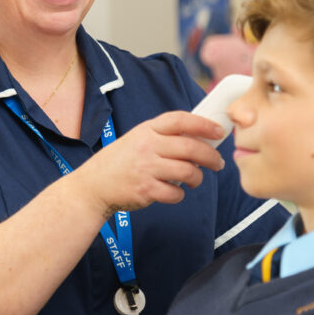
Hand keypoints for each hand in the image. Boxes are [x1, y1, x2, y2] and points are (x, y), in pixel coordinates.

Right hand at [72, 111, 225, 217]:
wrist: (94, 185)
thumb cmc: (121, 162)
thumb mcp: (138, 139)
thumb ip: (163, 137)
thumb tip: (201, 140)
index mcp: (146, 130)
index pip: (180, 120)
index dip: (203, 124)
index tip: (219, 131)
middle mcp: (147, 146)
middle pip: (191, 147)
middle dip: (211, 157)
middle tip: (218, 163)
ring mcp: (146, 168)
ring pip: (189, 172)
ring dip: (198, 178)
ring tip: (196, 179)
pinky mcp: (146, 190)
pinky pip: (176, 193)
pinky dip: (180, 194)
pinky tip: (173, 191)